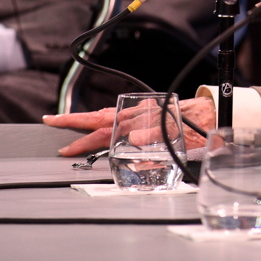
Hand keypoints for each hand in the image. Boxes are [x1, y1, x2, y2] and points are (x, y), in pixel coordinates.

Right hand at [43, 96, 216, 156]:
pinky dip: (102, 116)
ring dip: (83, 117)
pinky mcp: (145, 111)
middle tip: (49, 121)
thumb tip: (131, 139)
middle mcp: (136, 114)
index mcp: (140, 121)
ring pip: (106, 114)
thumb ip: (153, 136)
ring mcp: (140, 112)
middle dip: (72, 121)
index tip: (66, 149)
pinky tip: (95, 120)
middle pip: (98, 118)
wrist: (211, 113)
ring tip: (62, 119)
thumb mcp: (178, 135)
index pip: (104, 133)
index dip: (84, 142)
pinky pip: (118, 112)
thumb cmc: (196, 127)